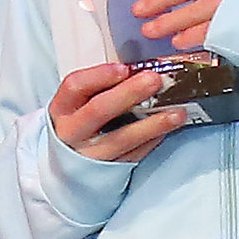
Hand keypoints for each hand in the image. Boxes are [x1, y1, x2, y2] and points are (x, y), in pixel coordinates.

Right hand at [46, 62, 193, 168]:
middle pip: (98, 110)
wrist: (69, 165)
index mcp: (62, 109)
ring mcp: (90, 154)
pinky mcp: (108, 170)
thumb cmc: (79, 124)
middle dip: (129, 93)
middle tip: (155, 80)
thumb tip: (140, 70)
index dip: (99, 76)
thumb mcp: (79, 104)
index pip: (75, 87)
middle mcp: (72, 132)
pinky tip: (168, 128)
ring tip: (176, 112)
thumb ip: (101, 87)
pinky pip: (134, 154)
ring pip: (121, 138)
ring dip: (152, 124)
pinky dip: (152, 140)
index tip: (124, 68)